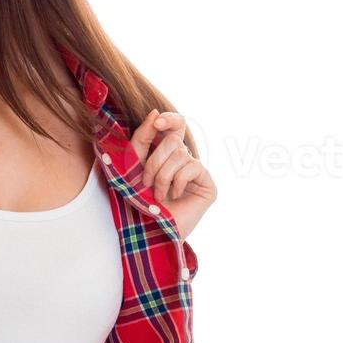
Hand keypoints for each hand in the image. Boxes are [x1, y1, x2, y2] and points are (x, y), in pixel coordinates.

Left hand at [127, 109, 216, 240]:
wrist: (148, 231)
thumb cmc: (139, 200)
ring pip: (180, 154)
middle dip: (153, 162)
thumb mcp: (134, 165)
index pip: (176, 124)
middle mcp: (184, 159)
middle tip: (146, 183)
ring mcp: (197, 172)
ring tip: (158, 195)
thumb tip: (155, 112)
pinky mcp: (208, 185)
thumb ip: (142, 138)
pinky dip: (177, 182)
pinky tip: (175, 197)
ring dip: (162, 176)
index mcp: (167, 152)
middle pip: (173, 141)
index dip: (170, 119)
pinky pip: (192, 167)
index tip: (157, 122)